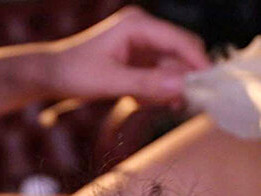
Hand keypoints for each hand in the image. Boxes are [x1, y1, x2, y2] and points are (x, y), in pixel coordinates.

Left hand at [43, 6, 210, 104]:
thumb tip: (181, 88)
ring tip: (144, 104)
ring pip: (171, 69)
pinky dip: (154, 92)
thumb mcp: (109, 82)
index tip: (209, 88)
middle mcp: (144, 30)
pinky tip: (136, 102)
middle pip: (181, 54)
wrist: (51, 76)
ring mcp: (142, 44)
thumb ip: (146, 84)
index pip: (180, 41)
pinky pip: (159, 77)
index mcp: (138, 25)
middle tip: (180, 105)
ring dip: (165, 90)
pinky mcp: (139, 60)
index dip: (198, 64)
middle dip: (182, 80)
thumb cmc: (73, 73)